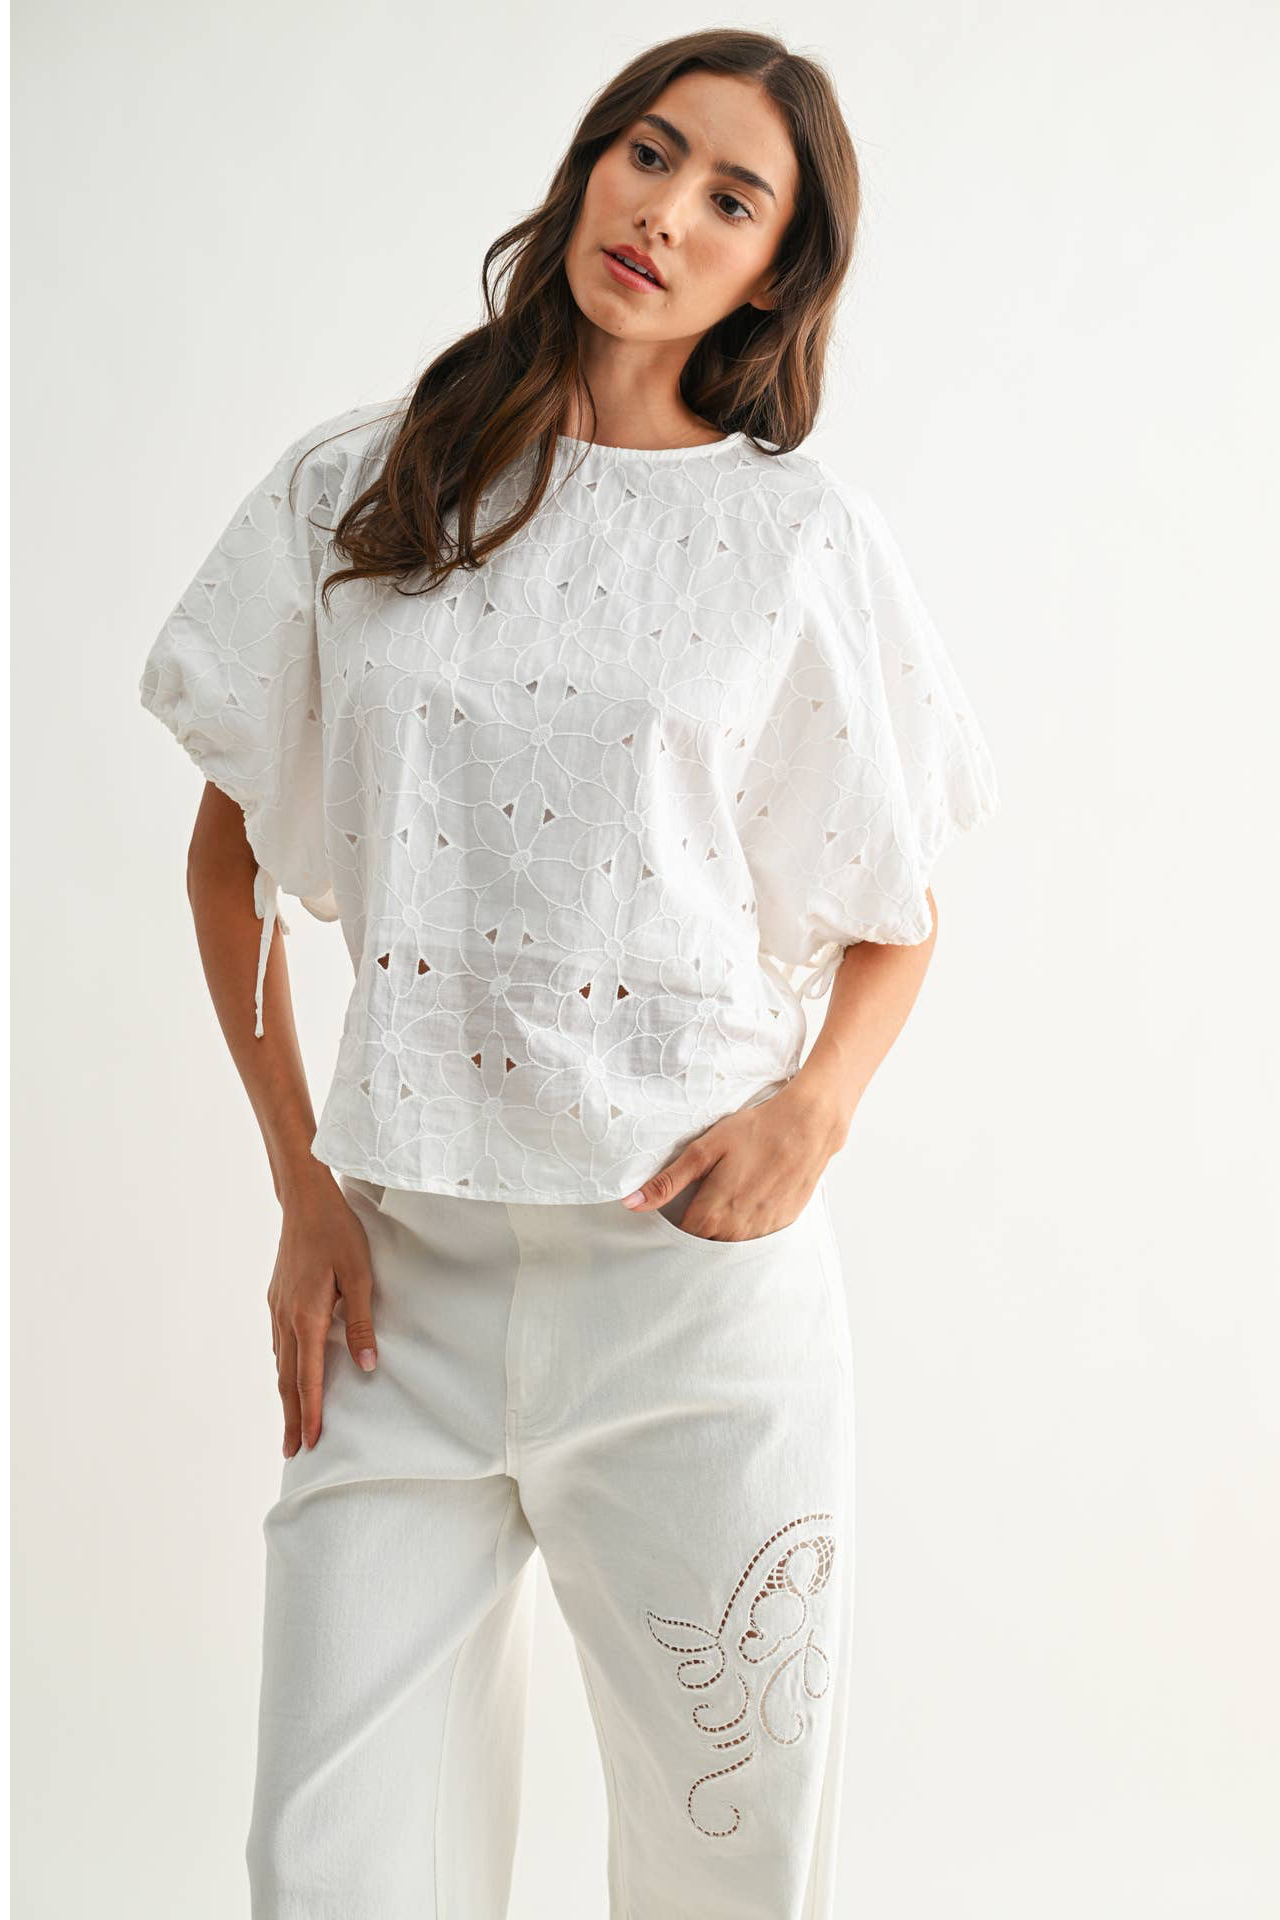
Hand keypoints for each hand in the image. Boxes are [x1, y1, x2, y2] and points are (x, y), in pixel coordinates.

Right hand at [267, 1171, 377, 1456]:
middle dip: (291, 1416)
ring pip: (280, 1363)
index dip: (310, 1412)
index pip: (308, 1377)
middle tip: (291, 1451)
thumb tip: (367, 1366)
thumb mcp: (359, 1276)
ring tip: (292, 1421)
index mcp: (306, 1317)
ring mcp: (277, 1308)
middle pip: (287, 1379)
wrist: (305, 1202)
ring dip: (286, 1395)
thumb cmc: (337, 1234)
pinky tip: (291, 1374)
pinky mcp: (276, 1298)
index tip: (309, 1442)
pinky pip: (278, 1343)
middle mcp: (285, 1319)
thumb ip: (360, 1323)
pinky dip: (284, 1368)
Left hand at [620, 1081, 848, 1241]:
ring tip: (725, 1199)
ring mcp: (763, 1230)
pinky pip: (756, 1237)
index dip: (674, 1225)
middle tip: (700, 1199)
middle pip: (705, 1244)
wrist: (808, 1125)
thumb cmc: (755, 1131)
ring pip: (731, 1244)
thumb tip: (631, 1204)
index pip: (681, 1238)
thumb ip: (668, 1182)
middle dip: (697, 1229)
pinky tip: (750, 1200)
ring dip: (722, 1231)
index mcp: (713, 1214)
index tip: (674, 1208)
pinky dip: (747, 1226)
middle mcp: (737, 1230)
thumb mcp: (704, 1149)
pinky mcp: (782, 1224)